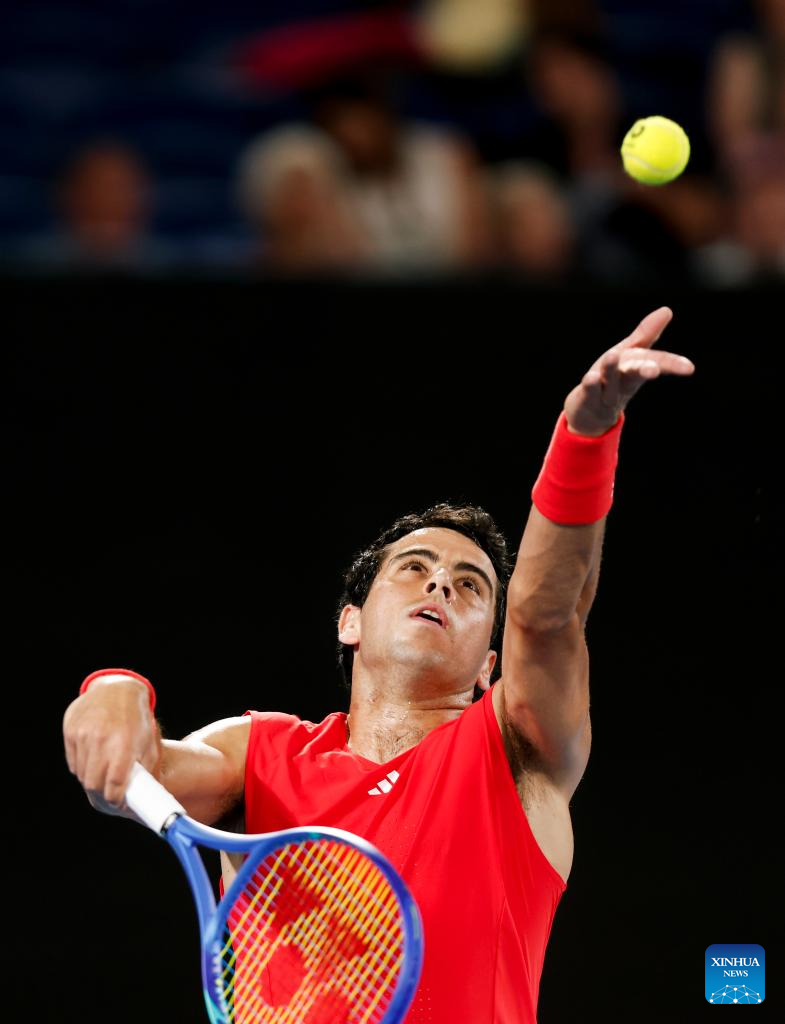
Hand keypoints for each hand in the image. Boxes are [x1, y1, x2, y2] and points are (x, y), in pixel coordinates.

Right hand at [63, 674, 160, 807]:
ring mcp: (83, 735)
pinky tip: (94, 760)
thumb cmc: (137, 719)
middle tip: (110, 796)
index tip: (119, 803)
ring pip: (82, 774)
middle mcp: (101, 740)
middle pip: (94, 784)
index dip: (116, 800)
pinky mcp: (71, 732)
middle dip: (102, 795)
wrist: (117, 689)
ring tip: (104, 776)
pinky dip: (82, 767)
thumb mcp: (149, 743)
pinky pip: (73, 762)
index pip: (114, 785)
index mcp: (124, 744)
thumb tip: (141, 798)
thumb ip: (146, 770)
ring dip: (92, 780)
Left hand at [564, 307, 694, 435]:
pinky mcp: (586, 401)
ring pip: (610, 382)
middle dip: (644, 370)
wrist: (590, 415)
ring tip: (612, 355)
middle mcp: (623, 383)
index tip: (689, 368)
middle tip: (654, 370)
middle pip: (634, 374)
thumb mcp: (630, 355)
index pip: (656, 364)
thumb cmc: (614, 379)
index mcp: (636, 369)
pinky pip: (589, 393)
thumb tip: (667, 309)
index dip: (672, 365)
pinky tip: (591, 376)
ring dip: (611, 369)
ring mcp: (605, 394)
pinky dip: (591, 385)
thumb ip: (646, 334)